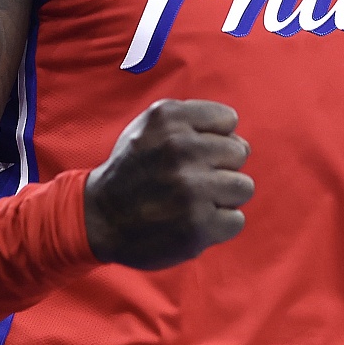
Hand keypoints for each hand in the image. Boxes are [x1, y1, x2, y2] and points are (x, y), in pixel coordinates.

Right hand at [84, 99, 253, 268]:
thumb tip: (240, 139)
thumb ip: (192, 121)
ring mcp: (190, 189)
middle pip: (240, 152)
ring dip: (223, 196)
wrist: (99, 218)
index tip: (193, 152)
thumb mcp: (150, 125)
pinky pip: (236, 220)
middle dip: (220, 166)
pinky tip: (194, 221)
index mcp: (169, 118)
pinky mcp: (197, 226)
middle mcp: (180, 149)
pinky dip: (219, 225)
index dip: (214, 137)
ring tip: (196, 201)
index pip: (228, 120)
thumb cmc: (134, 168)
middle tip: (193, 179)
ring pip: (244, 186)